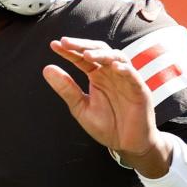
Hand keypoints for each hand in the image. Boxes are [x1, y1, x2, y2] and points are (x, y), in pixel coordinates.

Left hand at [42, 37, 170, 177]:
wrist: (126, 144)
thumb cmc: (106, 125)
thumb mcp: (80, 107)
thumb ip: (66, 89)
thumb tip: (46, 68)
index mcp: (97, 76)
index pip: (82, 58)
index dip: (69, 51)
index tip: (53, 45)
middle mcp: (111, 73)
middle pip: (98, 51)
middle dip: (82, 46)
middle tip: (66, 42)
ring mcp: (126, 80)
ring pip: (116, 58)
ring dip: (102, 54)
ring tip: (87, 55)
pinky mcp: (140, 90)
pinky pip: (133, 76)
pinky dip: (125, 70)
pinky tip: (114, 67)